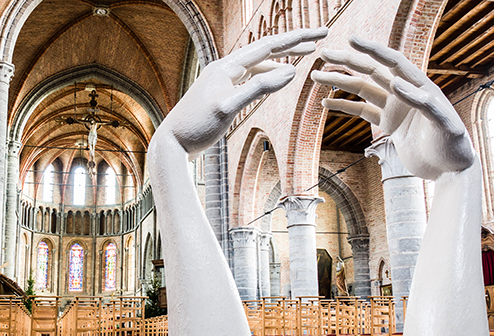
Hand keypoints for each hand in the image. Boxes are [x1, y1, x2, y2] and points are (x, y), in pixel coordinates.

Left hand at [161, 28, 327, 158]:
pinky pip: (251, 77)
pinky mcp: (221, 93)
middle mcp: (224, 68)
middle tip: (320, 37)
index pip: (268, 46)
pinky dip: (267, 74)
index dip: (297, 39)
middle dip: (294, 43)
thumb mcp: (230, 107)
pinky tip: (277, 78)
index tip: (322, 34)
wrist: (172, 143)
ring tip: (305, 55)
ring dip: (282, 58)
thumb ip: (259, 88)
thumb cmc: (197, 127)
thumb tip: (290, 72)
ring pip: (259, 63)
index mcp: (227, 66)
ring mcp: (223, 80)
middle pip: (265, 49)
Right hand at [311, 36, 474, 179]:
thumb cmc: (454, 146)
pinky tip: (327, 102)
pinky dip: (344, 106)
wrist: (451, 169)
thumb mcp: (444, 125)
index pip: (392, 62)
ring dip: (340, 82)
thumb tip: (396, 83)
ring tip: (317, 76)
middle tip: (324, 54)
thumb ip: (423, 103)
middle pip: (371, 71)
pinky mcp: (389, 124)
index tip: (351, 40)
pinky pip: (362, 111)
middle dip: (347, 62)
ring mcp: (395, 108)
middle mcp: (405, 93)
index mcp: (420, 86)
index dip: (372, 50)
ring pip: (362, 89)